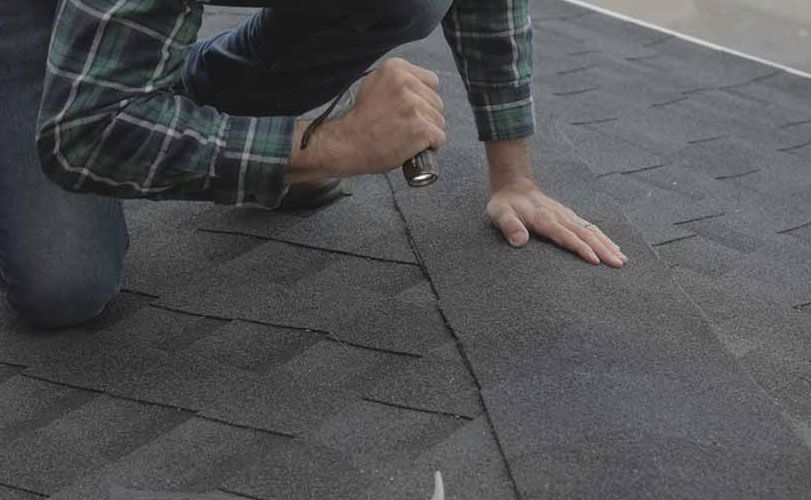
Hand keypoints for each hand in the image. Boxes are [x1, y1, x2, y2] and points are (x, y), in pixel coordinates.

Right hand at [289, 57, 445, 182]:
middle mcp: (406, 82)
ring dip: (427, 133)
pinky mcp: (420, 128)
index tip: (406, 110)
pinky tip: (413, 147)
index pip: (431, 82)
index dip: (422, 99)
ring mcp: (414, 106)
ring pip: (439, 121)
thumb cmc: (359, 120)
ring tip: (405, 137)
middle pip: (437, 102)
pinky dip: (430, 146)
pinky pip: (440, 138)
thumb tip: (422, 88)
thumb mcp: (374, 85)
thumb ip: (398, 81)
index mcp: (395, 68)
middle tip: (402, 127)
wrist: (345, 144)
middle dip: (426, 117)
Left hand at [486, 176, 627, 267]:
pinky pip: (589, 227)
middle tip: (619, 263)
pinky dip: (603, 237)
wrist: (513, 186)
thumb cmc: (504, 205)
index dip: (581, 248)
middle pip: (585, 234)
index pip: (567, 235)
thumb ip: (509, 226)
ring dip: (607, 244)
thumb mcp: (499, 214)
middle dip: (603, 249)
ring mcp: (566, 215)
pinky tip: (613, 247)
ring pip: (591, 230)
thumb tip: (519, 241)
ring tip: (622, 258)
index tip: (595, 260)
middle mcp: (559, 216)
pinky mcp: (569, 216)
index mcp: (545, 219)